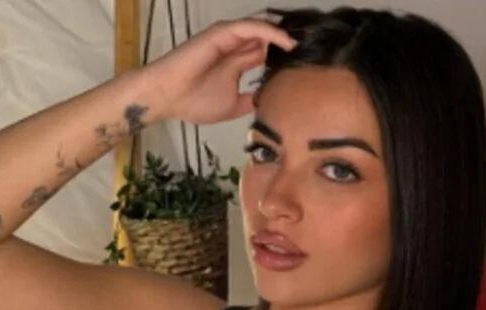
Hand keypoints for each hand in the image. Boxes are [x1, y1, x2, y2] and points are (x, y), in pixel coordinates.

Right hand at [141, 18, 297, 123]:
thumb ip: (252, 100)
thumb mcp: (233, 106)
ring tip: (309, 43)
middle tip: (319, 51)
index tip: (312, 66)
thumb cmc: (193, 101)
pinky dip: (270, 32)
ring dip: (286, 36)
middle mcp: (236, 46)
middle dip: (293, 44)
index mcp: (238, 61)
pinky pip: (251, 28)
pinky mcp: (222, 33)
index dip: (289, 58)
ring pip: (264, 30)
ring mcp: (230, 38)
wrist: (166, 97)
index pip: (269, 53)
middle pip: (271, 38)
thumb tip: (271, 104)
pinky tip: (287, 41)